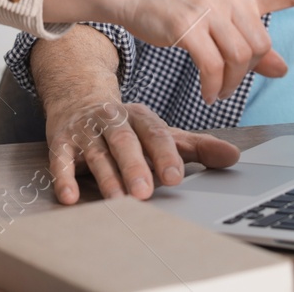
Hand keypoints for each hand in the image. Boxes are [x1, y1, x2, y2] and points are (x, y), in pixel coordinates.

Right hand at [42, 0, 293, 103]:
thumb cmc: (176, 8)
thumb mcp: (217, 20)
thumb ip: (250, 41)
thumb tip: (283, 68)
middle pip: (260, 46)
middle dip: (250, 73)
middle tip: (230, 85)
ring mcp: (208, 9)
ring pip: (240, 58)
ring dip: (231, 84)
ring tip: (217, 91)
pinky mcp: (187, 26)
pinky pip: (213, 67)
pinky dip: (214, 86)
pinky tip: (208, 94)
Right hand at [45, 97, 239, 204]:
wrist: (77, 94)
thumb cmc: (127, 125)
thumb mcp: (160, 132)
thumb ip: (196, 147)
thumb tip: (234, 157)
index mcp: (141, 117)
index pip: (156, 134)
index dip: (165, 155)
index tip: (175, 178)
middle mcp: (114, 119)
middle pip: (125, 142)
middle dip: (135, 166)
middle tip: (145, 191)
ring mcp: (86, 129)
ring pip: (97, 152)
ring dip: (105, 176)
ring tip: (116, 199)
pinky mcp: (61, 140)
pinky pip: (60, 159)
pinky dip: (63, 177)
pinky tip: (68, 196)